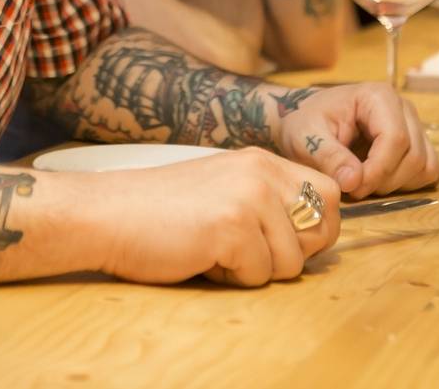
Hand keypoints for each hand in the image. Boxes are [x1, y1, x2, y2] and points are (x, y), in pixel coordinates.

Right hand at [92, 147, 339, 285]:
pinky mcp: (233, 227)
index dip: (316, 226)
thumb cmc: (159, 211)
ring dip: (256, 270)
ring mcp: (249, 197)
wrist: (109, 213)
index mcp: (261, 161)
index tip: (285, 240)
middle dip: (296, 252)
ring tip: (216, 251)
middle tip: (250, 251)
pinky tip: (202, 256)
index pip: (329, 192)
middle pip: (324, 225)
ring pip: (292, 261)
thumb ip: (264, 202)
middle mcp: (261, 172)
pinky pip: (260, 275)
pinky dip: (232, 278)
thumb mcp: (222, 189)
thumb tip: (312, 235)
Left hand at [275, 82, 438, 198]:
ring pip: (424, 166)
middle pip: (413, 155)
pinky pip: (428, 171)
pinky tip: (378, 180)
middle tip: (352, 187)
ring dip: (395, 185)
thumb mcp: (306, 138)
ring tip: (363, 181)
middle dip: (383, 180)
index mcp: (379, 97)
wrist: (307, 120)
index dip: (378, 170)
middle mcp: (403, 108)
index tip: (352, 187)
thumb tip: (353, 181)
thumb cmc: (305, 124)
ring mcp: (414, 125)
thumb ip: (329, 157)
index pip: (396, 138)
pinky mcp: (417, 143)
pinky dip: (407, 184)